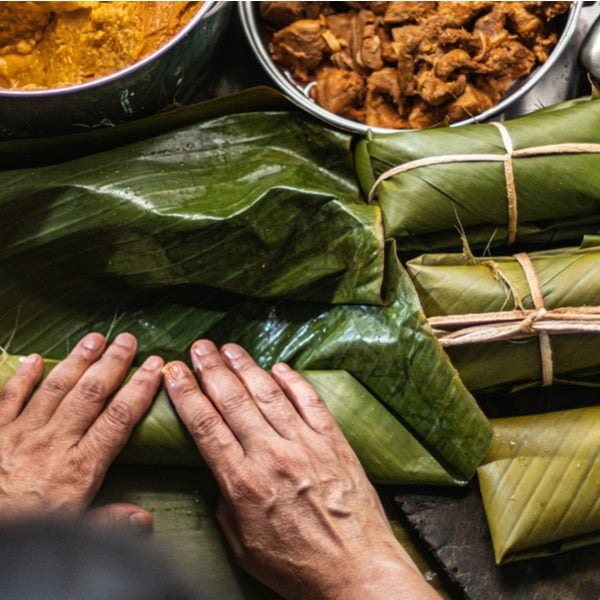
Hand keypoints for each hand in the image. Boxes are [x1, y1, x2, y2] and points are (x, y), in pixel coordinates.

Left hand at [0, 332, 161, 530]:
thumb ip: (109, 522)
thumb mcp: (71, 533)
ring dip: (77, 361)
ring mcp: (20, 434)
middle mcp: (53, 443)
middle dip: (112, 364)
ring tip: (94, 338)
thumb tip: (144, 518)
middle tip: (127, 340)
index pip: (118, 419)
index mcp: (79, 468)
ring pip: (55, 388)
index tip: (155, 367)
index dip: (140, 389)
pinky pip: (8, 398)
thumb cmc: (25, 531)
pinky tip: (35, 359)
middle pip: (90, 394)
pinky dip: (23, 377)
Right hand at [164, 341, 439, 599]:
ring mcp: (306, 444)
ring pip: (269, 394)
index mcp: (244, 483)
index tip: (174, 372)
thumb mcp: (244, 546)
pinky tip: (279, 367)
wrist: (357, 571)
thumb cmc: (298, 567)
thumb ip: (226, 504)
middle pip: (234, 401)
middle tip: (199, 347)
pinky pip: (310, 402)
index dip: (187, 394)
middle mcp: (273, 455)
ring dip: (246, 367)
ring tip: (229, 348)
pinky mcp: (334, 442)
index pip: (206, 426)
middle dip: (212, 369)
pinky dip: (293, 381)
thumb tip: (222, 472)